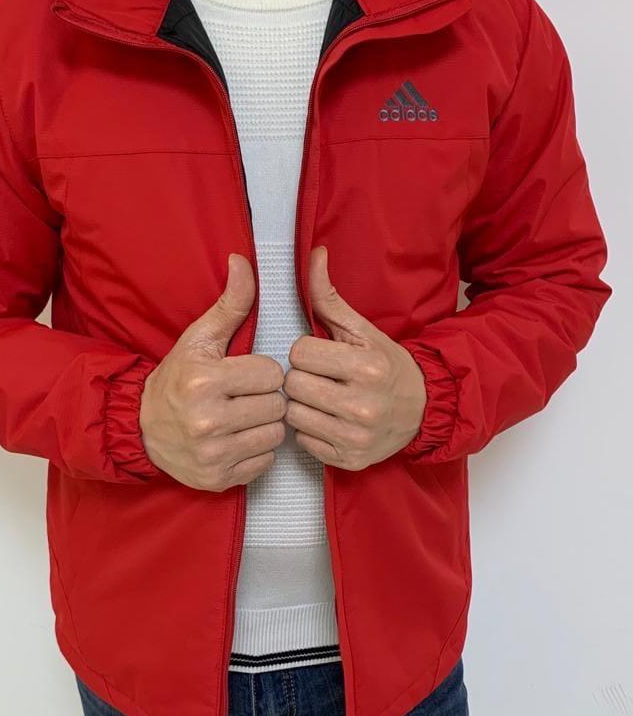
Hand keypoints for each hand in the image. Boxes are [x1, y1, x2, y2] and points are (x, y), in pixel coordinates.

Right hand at [140, 255, 285, 491]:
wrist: (141, 428)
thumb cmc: (176, 378)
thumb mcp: (199, 339)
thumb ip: (229, 304)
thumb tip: (244, 262)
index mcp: (204, 381)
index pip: (271, 374)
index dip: (261, 372)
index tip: (244, 374)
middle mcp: (207, 420)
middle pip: (276, 405)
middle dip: (265, 398)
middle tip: (243, 396)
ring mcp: (213, 454)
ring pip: (275, 434)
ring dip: (265, 424)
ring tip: (242, 416)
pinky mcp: (218, 479)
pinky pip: (264, 461)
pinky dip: (257, 450)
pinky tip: (237, 438)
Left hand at [284, 246, 425, 469]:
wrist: (421, 410)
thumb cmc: (386, 365)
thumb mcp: (362, 329)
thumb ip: (329, 297)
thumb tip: (313, 255)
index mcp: (367, 367)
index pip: (300, 352)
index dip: (306, 351)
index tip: (321, 355)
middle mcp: (363, 405)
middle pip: (293, 384)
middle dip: (302, 377)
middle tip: (320, 377)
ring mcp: (355, 437)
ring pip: (293, 414)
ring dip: (302, 404)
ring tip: (322, 398)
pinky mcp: (348, 460)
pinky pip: (303, 440)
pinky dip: (310, 429)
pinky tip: (328, 419)